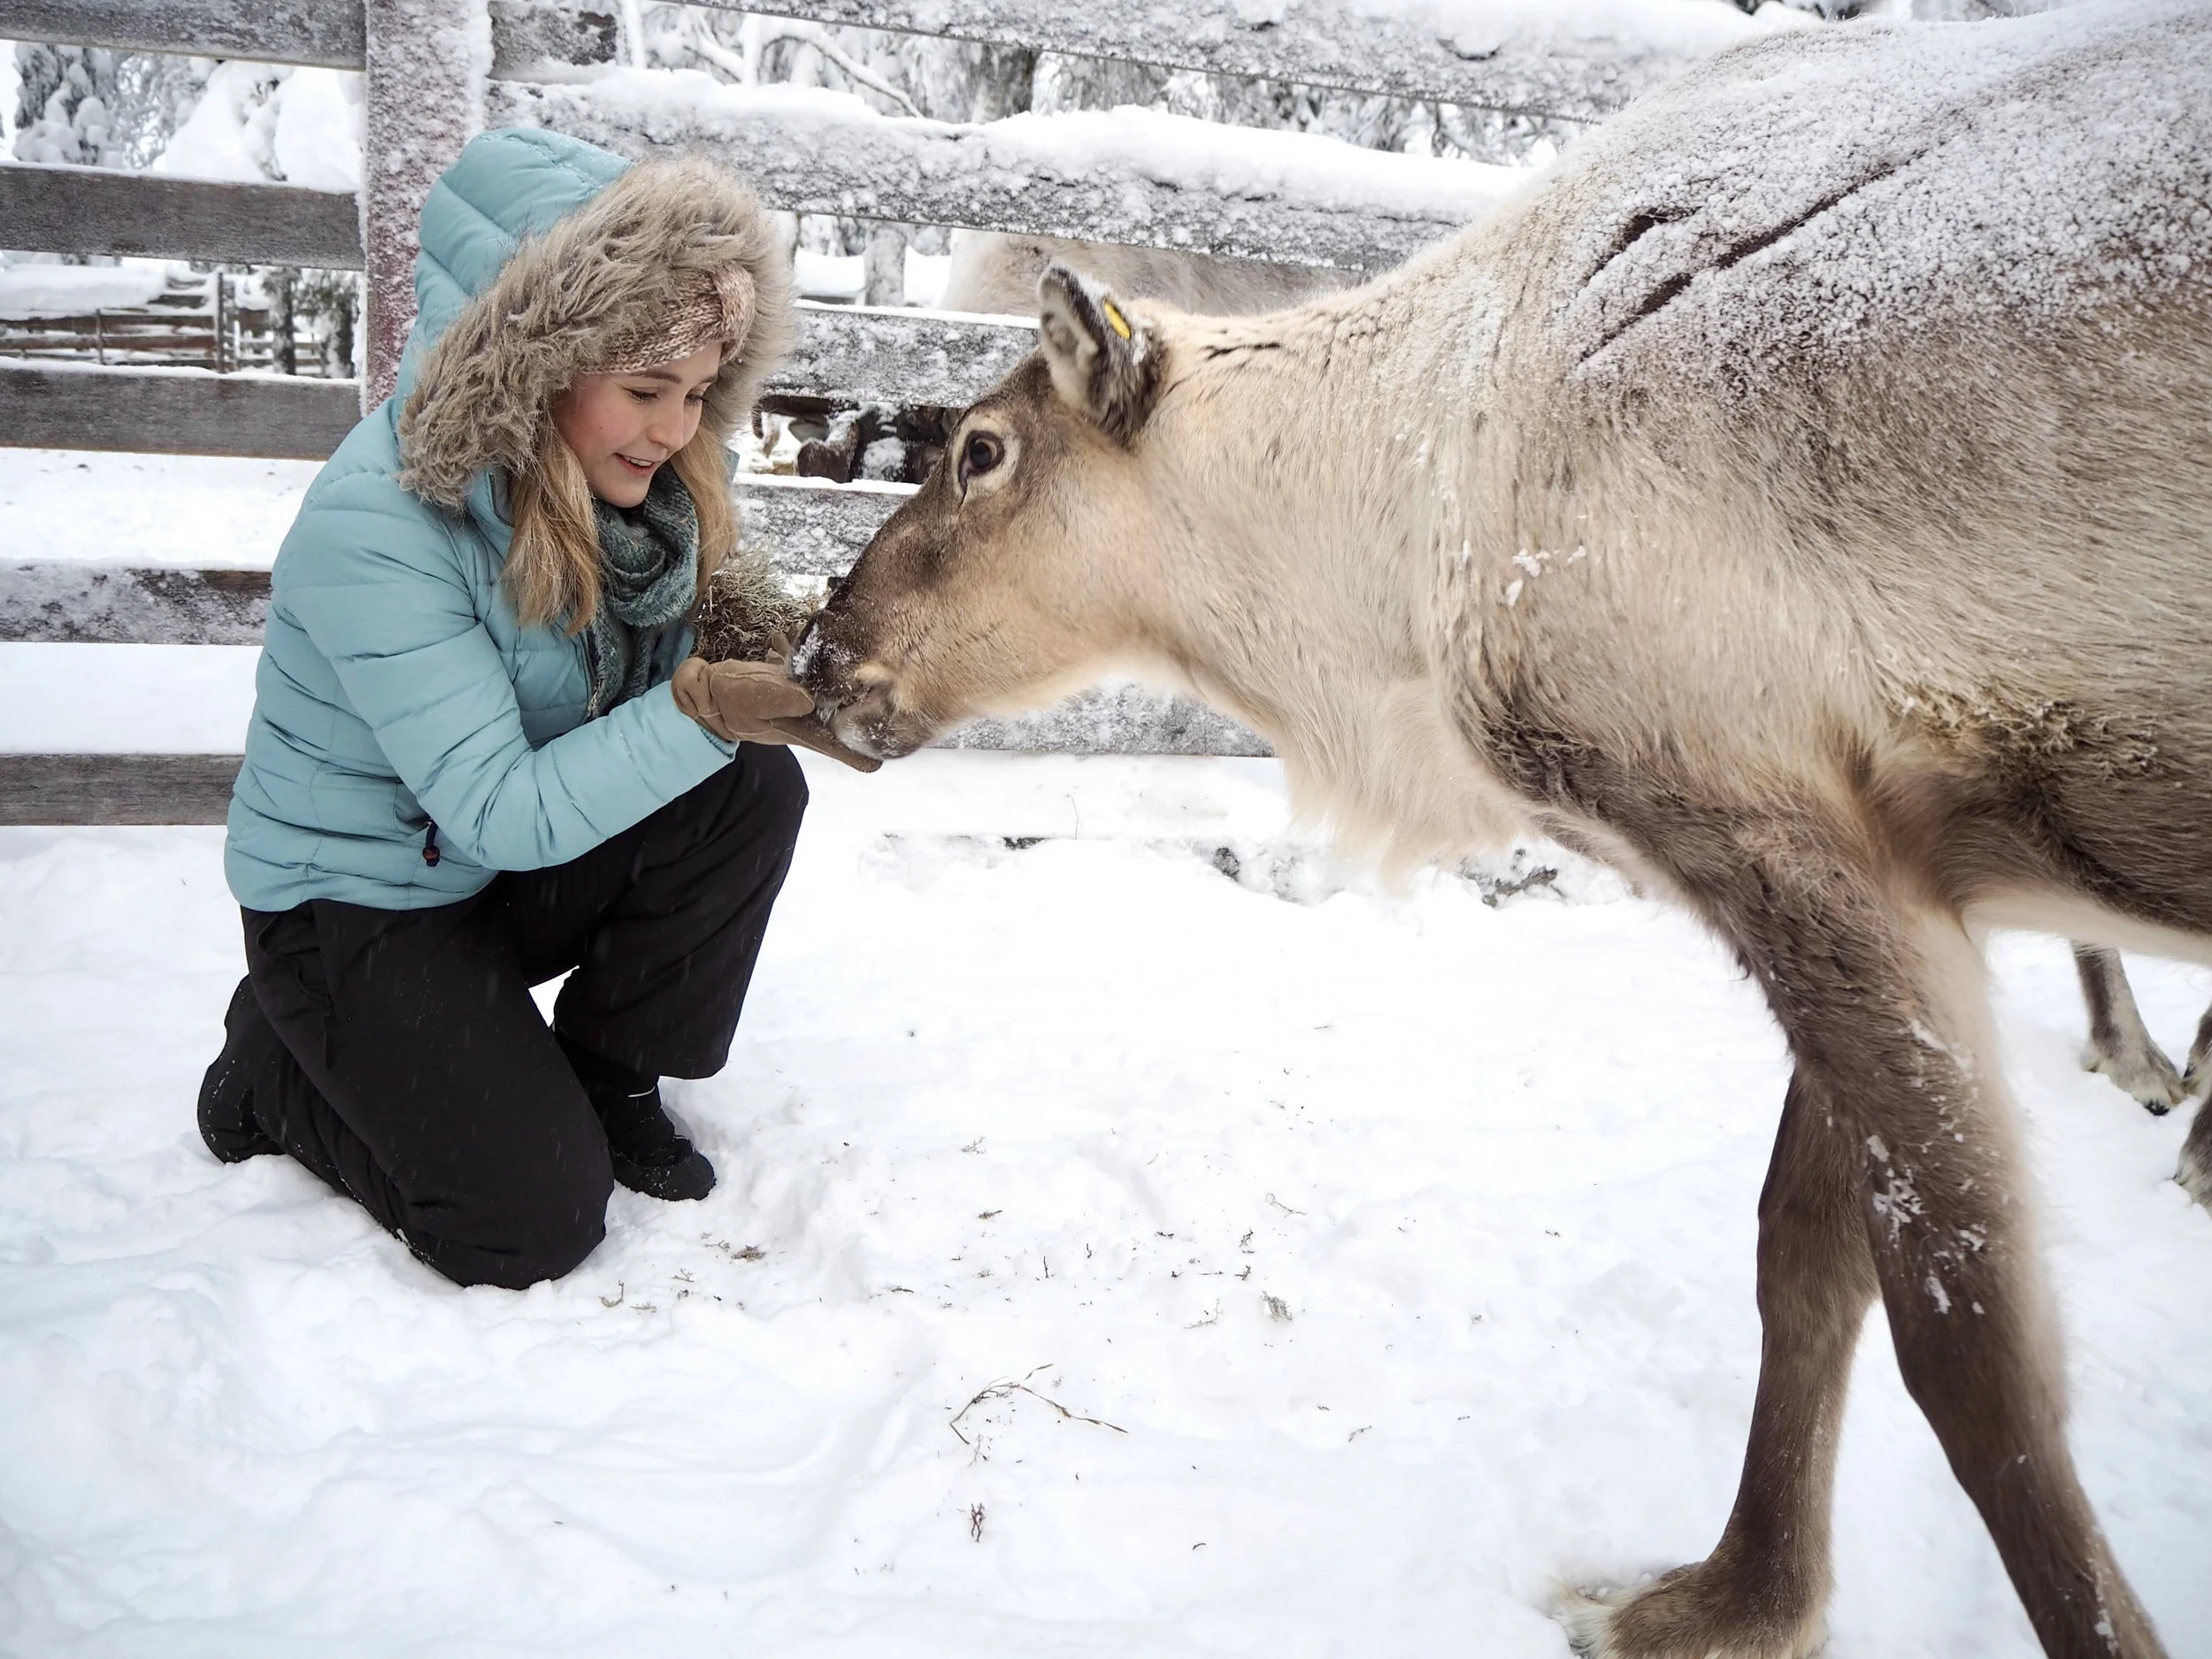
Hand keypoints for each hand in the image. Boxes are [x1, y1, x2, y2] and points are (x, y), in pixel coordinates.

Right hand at [672, 643, 881, 772]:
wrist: (707, 690)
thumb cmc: (729, 701)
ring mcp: (804, 698)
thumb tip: (809, 698)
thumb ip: (778, 699)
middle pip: (848, 716)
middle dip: (867, 700)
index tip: (891, 747)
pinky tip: (807, 638)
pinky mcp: (794, 680)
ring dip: (843, 671)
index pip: (841, 749)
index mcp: (804, 730)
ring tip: (853, 649)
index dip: (866, 751)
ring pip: (835, 689)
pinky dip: (815, 654)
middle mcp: (810, 717)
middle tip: (887, 678)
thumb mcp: (751, 700)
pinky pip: (814, 668)